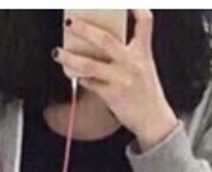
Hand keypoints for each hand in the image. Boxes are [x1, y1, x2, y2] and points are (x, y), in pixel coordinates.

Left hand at [53, 9, 179, 151]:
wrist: (153, 120)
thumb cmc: (146, 93)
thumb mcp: (144, 66)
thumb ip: (127, 52)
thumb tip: (100, 41)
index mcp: (143, 52)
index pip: (145, 22)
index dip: (136, 7)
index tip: (126, 2)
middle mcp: (133, 63)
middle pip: (105, 40)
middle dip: (84, 29)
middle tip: (70, 23)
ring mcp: (121, 79)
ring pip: (90, 65)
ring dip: (71, 57)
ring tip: (58, 53)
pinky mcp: (113, 95)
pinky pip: (90, 84)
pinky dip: (81, 78)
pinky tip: (75, 74)